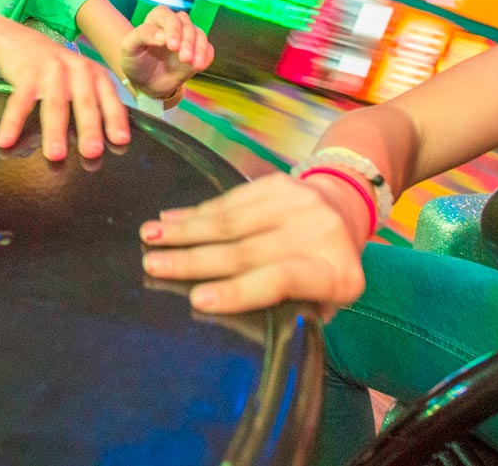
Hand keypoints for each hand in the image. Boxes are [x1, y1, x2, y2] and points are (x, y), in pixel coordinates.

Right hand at [0, 34, 129, 161]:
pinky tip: (5, 140)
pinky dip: (12, 122)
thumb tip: (113, 139)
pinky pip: (19, 101)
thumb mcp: (81, 79)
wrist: (22, 41)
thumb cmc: (57, 69)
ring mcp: (50, 70)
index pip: (109, 99)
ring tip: (54, 155)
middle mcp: (76, 70)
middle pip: (84, 102)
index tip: (120, 141)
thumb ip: (96, 102)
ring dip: (54, 130)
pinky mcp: (25, 73)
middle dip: (88, 128)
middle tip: (91, 152)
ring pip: (54, 104)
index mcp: (94, 74)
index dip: (115, 119)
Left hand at [120, 5, 213, 99]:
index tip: (171, 45)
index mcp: (156, 20)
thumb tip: (162, 36)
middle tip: (184, 58)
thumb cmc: (135, 61)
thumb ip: (142, 35)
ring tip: (195, 64)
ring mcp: (187, 38)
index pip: (168, 16)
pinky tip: (200, 65)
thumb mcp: (129, 48)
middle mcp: (174, 26)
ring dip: (199, 49)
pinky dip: (207, 56)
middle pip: (186, 25)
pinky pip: (208, 49)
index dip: (172, 28)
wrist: (146, 82)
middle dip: (187, 41)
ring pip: (200, 35)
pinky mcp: (197, 51)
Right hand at [138, 172, 365, 316]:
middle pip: (247, 250)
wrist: (347, 206)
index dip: (240, 290)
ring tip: (149, 238)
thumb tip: (236, 314)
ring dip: (185, 230)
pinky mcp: (278, 181)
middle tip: (153, 266)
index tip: (198, 300)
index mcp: (337, 275)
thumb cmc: (327, 269)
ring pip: (232, 219)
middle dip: (194, 260)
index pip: (283, 280)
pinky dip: (196, 211)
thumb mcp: (326, 301)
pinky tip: (169, 219)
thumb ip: (291, 310)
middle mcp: (321, 233)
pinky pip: (230, 198)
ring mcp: (300, 202)